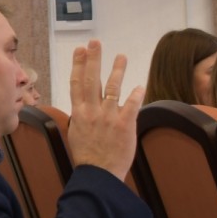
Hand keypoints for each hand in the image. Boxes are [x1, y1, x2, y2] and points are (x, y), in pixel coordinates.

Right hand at [67, 40, 143, 180]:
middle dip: (93, 59)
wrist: (98, 174)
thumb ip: (81, 117)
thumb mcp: (77, 133)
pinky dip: (135, 95)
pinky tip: (139, 85)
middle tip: (95, 43)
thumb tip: (82, 106)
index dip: (78, 65)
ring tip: (121, 56)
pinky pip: (131, 106)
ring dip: (117, 70)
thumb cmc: (87, 156)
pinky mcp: (125, 125)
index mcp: (79, 113)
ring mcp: (108, 117)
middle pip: (91, 80)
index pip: (77, 83)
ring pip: (112, 88)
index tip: (79, 50)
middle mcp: (92, 112)